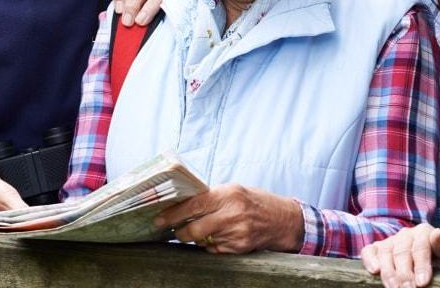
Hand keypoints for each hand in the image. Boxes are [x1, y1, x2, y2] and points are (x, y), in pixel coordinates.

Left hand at [153, 183, 302, 253]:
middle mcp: (232, 214)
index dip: (172, 214)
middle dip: (179, 232)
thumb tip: (182, 204)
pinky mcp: (239, 248)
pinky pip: (214, 249)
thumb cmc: (254, 201)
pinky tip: (218, 236)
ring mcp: (236, 234)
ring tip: (200, 230)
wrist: (282, 219)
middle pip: (193, 230)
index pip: (193, 206)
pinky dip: (211, 244)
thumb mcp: (234, 190)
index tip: (158, 219)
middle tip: (172, 230)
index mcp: (228, 195)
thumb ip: (211, 197)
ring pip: (202, 241)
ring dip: (196, 237)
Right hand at [360, 223, 439, 287]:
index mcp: (423, 232)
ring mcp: (390, 240)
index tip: (422, 283)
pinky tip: (374, 270)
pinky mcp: (376, 248)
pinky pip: (369, 251)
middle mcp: (405, 234)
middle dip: (405, 274)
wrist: (426, 266)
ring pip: (386, 253)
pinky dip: (370, 260)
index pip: (421, 247)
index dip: (421, 265)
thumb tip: (437, 233)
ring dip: (389, 272)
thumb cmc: (437, 263)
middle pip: (402, 252)